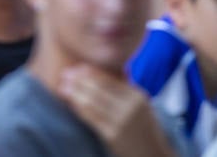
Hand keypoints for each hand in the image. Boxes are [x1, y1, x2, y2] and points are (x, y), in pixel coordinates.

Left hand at [58, 65, 177, 156]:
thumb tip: (98, 76)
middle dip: (78, 80)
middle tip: (64, 74)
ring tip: (62, 88)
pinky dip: (79, 109)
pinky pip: (91, 118)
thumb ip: (124, 91)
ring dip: (74, 93)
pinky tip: (71, 104)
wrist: (153, 155)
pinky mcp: (113, 135)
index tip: (76, 68)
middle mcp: (130, 106)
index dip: (89, 72)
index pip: (108, 78)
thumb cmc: (143, 130)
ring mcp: (122, 121)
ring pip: (92, 102)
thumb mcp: (141, 107)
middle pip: (98, 88)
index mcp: (137, 95)